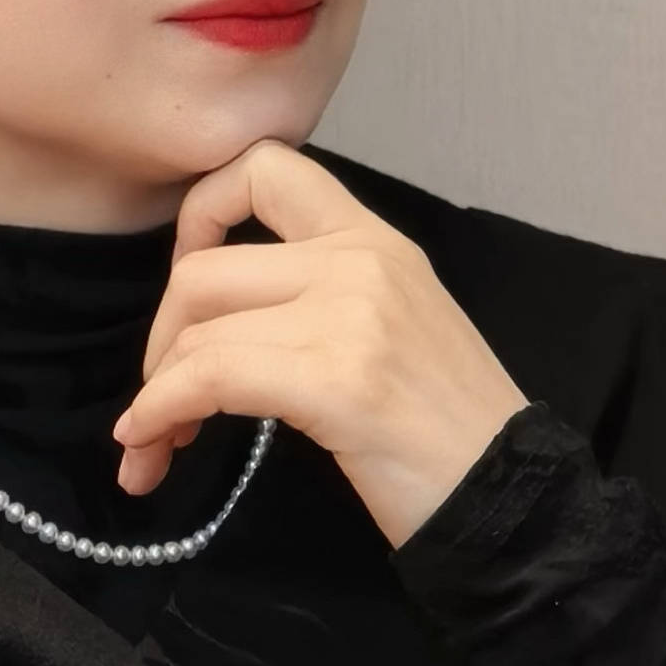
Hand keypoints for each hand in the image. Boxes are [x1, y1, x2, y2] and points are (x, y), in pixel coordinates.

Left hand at [114, 140, 528, 546]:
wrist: (515, 498)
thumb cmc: (448, 433)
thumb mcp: (395, 328)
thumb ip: (323, 298)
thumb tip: (220, 324)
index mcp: (374, 240)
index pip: (265, 167)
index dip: (200, 216)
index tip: (189, 289)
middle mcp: (361, 260)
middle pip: (202, 271)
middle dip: (161, 341)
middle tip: (164, 401)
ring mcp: (351, 316)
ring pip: (196, 332)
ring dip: (154, 395)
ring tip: (155, 442)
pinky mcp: (336, 380)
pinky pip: (208, 379)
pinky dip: (160, 413)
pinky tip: (151, 447)